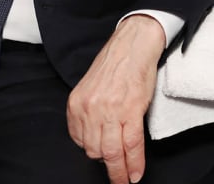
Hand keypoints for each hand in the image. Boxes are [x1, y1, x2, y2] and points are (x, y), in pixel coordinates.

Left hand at [66, 15, 165, 183]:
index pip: (80, 141)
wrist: (134, 44)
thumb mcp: (92, 88)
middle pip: (95, 151)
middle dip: (107, 166)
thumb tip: (97, 138)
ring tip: (126, 180)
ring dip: (120, 171)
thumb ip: (89, 112)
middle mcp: (90, 109)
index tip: (103, 162)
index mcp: (77, 103)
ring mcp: (110, 111)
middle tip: (117, 176)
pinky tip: (135, 174)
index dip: (94, 154)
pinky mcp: (130, 110)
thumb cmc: (116, 64)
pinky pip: (131, 146)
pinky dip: (134, 164)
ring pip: (112, 153)